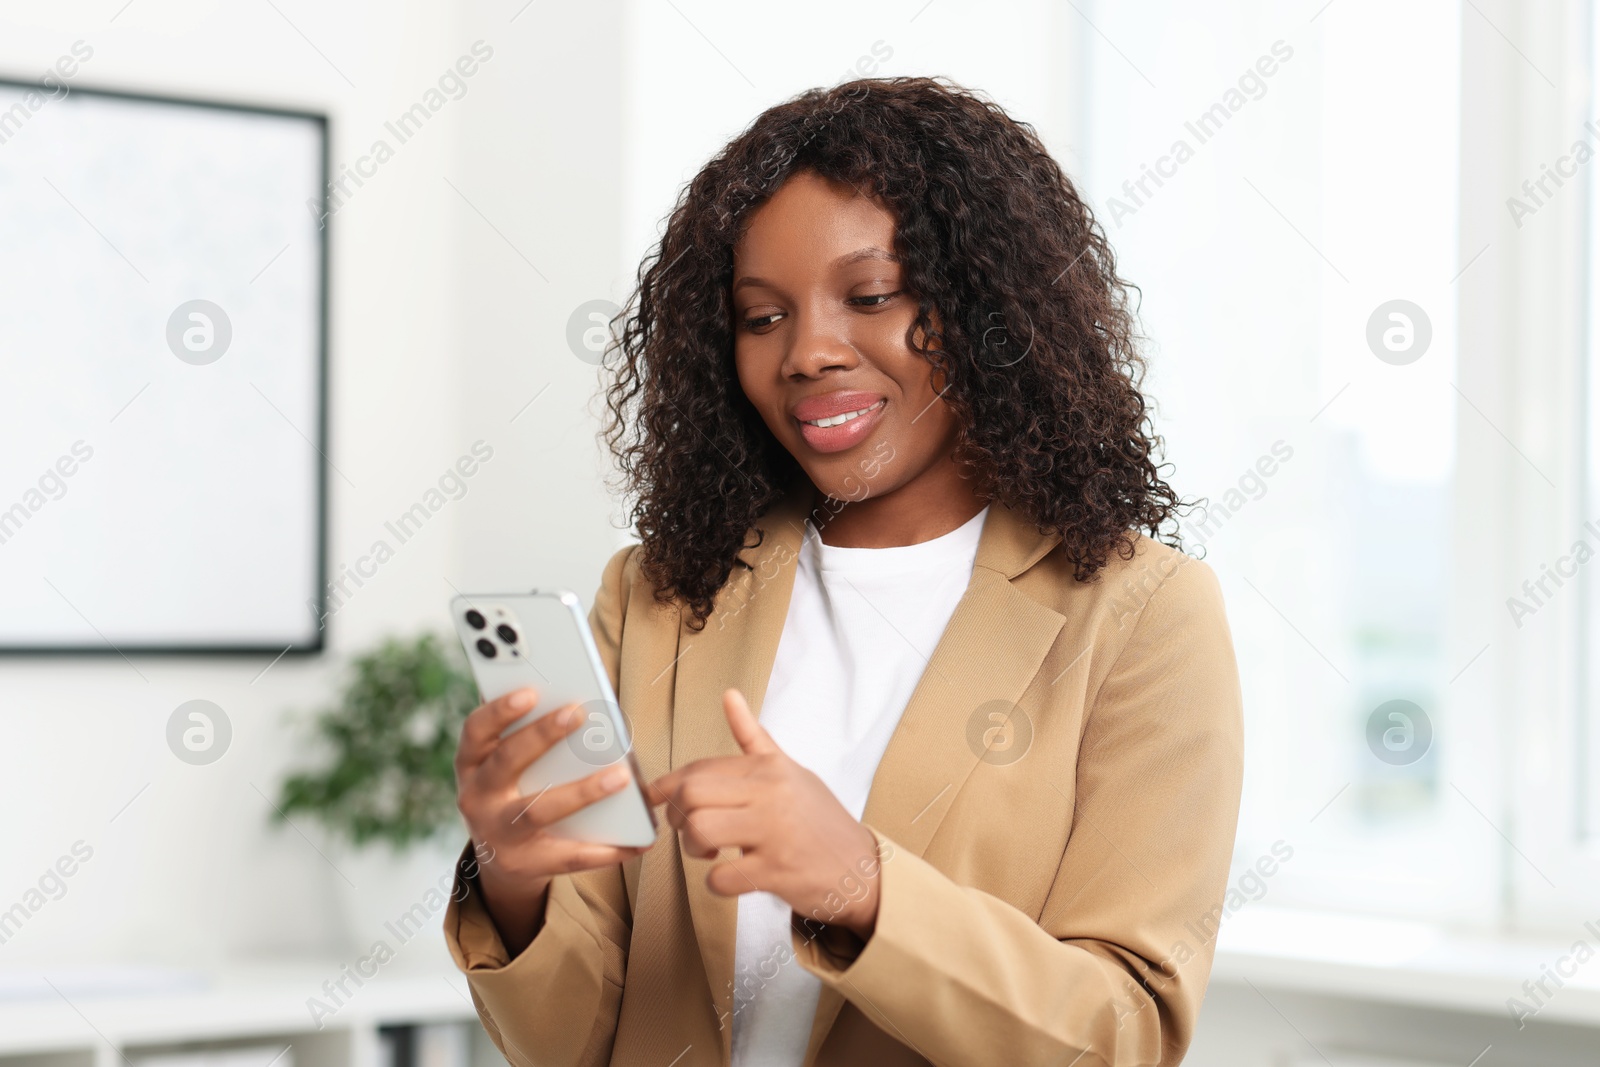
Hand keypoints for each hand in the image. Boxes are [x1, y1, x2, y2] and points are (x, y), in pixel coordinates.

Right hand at [454, 687, 651, 954]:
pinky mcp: (522, 865)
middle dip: (541, 735)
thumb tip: (575, 702)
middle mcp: (476, 796)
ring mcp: (496, 833)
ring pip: (538, 810)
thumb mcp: (508, 761)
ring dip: (582, 791)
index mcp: (472, 762)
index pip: (476, 730)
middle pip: (506, 762)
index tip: (530, 691)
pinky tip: (638, 840)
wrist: (501, 856)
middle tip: (578, 713)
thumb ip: (528, 735)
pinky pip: (568, 856)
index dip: (499, 710)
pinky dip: (606, 849)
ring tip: (621, 776)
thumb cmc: (516, 788)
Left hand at [645, 689, 882, 938]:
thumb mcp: (790, 771)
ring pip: (700, 831)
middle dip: (677, 816)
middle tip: (688, 829)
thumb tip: (729, 696)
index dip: (667, 786)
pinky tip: (732, 876)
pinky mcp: (777, 871)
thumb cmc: (819, 820)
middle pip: (693, 794)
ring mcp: (774, 833)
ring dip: (692, 848)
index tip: (655, 799)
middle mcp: (771, 794)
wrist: (861, 869)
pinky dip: (717, 883)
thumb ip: (754, 738)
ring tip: (709, 851)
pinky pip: (722, 877)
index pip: (700, 768)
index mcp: (769, 768)